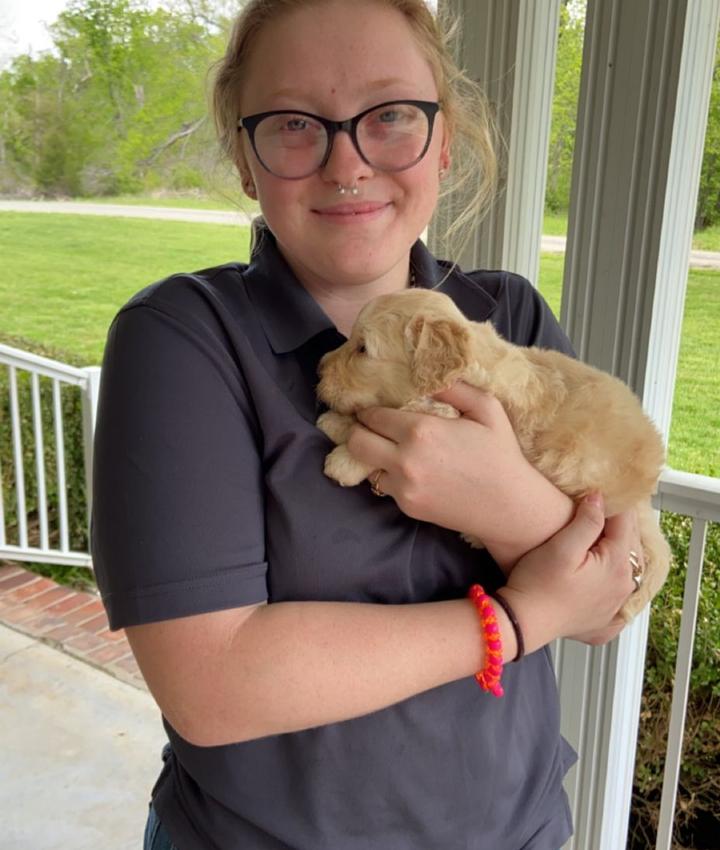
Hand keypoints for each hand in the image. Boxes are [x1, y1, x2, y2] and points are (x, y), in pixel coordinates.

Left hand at [348, 382, 573, 566]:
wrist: (510, 507)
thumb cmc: (501, 454)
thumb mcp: (486, 408)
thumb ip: (452, 387)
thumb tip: (425, 374)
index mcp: (421, 431)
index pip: (373, 415)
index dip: (371, 409)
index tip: (376, 406)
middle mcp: (405, 460)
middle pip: (355, 441)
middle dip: (359, 430)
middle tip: (373, 425)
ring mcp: (403, 487)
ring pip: (366, 465)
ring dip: (374, 454)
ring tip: (391, 447)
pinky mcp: (407, 506)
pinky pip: (384, 485)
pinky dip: (390, 474)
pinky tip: (410, 468)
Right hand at [499, 494, 638, 652]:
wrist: (522, 622)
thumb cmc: (537, 585)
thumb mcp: (561, 547)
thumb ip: (586, 521)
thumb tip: (600, 499)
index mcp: (617, 566)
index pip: (625, 523)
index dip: (616, 503)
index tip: (607, 489)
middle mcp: (623, 587)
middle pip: (630, 545)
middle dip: (620, 525)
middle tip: (606, 507)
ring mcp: (616, 606)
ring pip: (628, 569)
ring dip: (620, 551)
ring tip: (605, 535)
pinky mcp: (604, 620)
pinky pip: (620, 598)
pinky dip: (617, 583)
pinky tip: (606, 575)